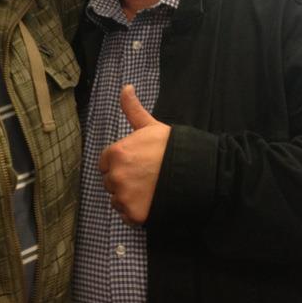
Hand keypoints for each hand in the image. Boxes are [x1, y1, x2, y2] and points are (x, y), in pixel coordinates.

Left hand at [98, 85, 170, 225]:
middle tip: (146, 176)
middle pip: (110, 181)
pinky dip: (134, 211)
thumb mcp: (151, 126)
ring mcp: (125, 197)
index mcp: (117, 153)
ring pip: (117, 199)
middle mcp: (117, 176)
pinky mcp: (134, 215)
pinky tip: (150, 202)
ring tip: (150, 189)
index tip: (138, 162)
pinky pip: (125, 215)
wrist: (196, 173)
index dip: (121, 162)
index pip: (105, 162)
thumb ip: (132, 109)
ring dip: (128, 196)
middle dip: (124, 179)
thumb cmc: (173, 148)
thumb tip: (126, 87)